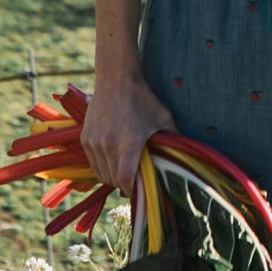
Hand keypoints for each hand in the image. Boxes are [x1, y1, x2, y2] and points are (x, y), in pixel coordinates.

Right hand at [80, 71, 177, 198]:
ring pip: (101, 174)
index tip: (138, 191)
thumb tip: (186, 155)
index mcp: (129, 142)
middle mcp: (108, 144)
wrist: (116, 80)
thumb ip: (174, 138)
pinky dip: (101, 166)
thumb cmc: (143, 99)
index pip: (125, 178)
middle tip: (134, 180)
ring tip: (123, 170)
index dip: (131, 190)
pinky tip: (112, 159)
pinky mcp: (85, 138)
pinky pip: (92, 163)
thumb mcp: (163, 117)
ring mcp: (94, 142)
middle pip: (112, 179)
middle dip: (124, 184)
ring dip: (111, 177)